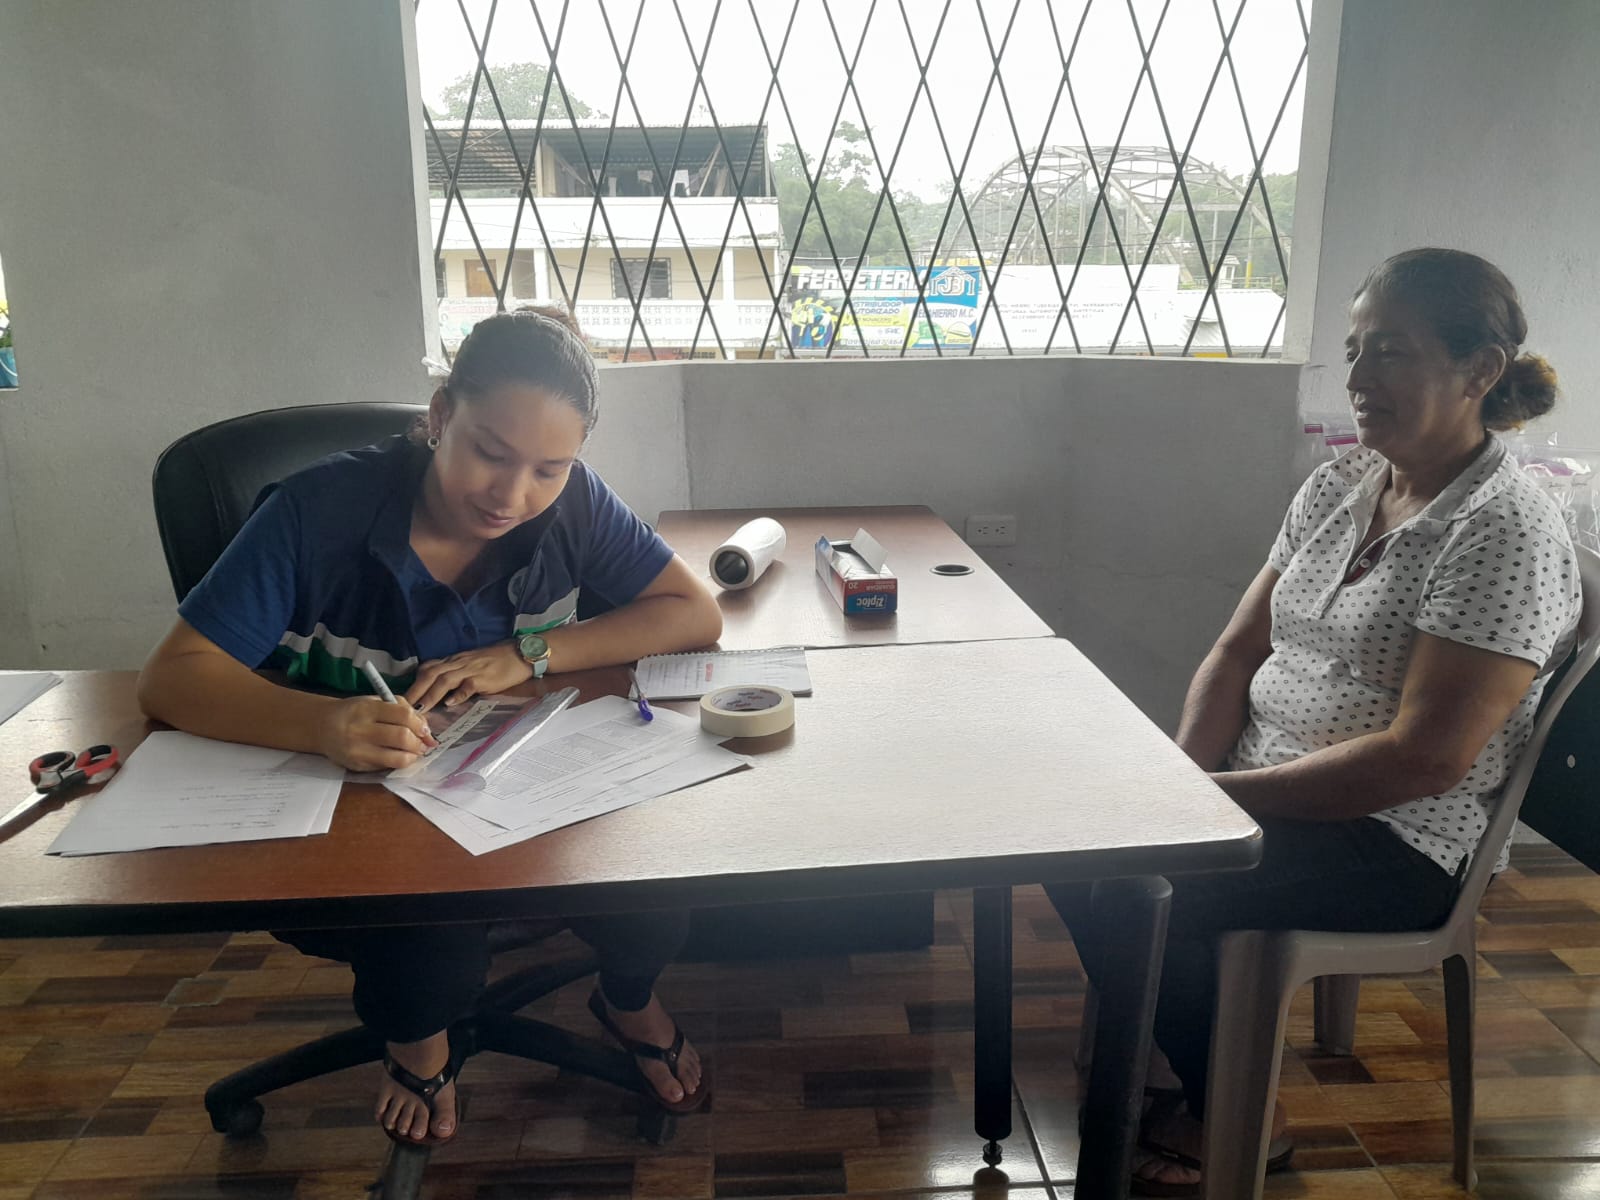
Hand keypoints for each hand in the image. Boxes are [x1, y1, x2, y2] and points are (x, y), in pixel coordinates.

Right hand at [318, 696, 436, 770]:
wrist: (322, 726)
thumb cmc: (355, 712)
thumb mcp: (375, 701)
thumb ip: (401, 709)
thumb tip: (427, 730)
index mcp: (367, 708)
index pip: (403, 715)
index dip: (420, 724)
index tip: (424, 729)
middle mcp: (360, 729)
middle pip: (402, 737)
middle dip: (419, 742)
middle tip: (422, 743)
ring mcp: (358, 750)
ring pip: (396, 758)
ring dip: (412, 756)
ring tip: (414, 752)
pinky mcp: (357, 766)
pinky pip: (386, 768)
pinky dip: (398, 763)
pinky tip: (398, 756)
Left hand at [405, 641, 533, 712]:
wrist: (520, 653)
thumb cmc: (497, 662)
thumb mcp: (471, 665)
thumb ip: (455, 676)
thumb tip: (439, 694)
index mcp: (454, 660)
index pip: (428, 668)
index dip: (413, 683)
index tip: (402, 699)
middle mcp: (459, 663)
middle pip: (430, 673)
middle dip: (415, 690)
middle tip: (402, 707)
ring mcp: (472, 669)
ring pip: (445, 679)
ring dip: (430, 694)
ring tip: (420, 710)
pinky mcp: (485, 677)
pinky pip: (469, 685)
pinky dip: (458, 694)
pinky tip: (450, 703)